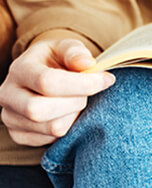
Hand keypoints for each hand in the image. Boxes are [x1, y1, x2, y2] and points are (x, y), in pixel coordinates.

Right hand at [0, 37, 114, 145]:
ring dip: (75, 116)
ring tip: (77, 102)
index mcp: (19, 70)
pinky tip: (69, 114)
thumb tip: (86, 63)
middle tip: (86, 94)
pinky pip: (52, 140)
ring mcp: (11, 118)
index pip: (47, 82)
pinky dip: (68, 128)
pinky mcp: (19, 135)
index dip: (82, 84)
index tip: (106, 79)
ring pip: (52, 128)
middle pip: (40, 110)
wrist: (42, 75)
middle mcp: (8, 95)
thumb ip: (76, 52)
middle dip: (75, 102)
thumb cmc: (57, 60)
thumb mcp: (66, 47)